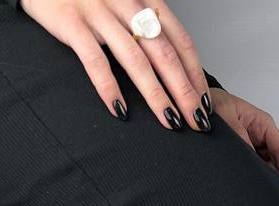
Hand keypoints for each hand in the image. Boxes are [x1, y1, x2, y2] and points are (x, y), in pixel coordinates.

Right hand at [18, 0, 215, 130]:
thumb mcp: (123, 3)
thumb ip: (146, 27)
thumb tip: (172, 69)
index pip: (181, 40)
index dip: (195, 73)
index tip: (205, 102)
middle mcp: (127, 4)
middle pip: (165, 54)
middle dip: (185, 91)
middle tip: (198, 121)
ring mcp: (100, 13)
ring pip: (136, 60)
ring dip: (156, 95)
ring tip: (170, 121)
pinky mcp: (73, 23)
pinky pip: (95, 60)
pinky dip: (109, 87)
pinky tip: (120, 110)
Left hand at [210, 88, 278, 201]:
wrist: (197, 110)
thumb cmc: (213, 107)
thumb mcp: (228, 120)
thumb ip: (242, 142)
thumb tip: (253, 164)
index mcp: (263, 125)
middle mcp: (265, 138)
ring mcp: (259, 149)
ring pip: (278, 168)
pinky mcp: (251, 159)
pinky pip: (266, 172)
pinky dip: (273, 183)